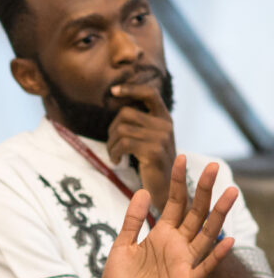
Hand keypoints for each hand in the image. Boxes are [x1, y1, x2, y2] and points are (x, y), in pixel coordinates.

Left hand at [101, 155, 235, 277]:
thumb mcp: (122, 245)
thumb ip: (132, 220)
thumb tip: (143, 191)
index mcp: (162, 234)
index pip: (175, 202)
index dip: (179, 181)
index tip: (181, 158)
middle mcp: (177, 244)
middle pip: (195, 213)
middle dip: (204, 190)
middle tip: (213, 165)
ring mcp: (184, 262)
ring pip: (206, 234)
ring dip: (218, 215)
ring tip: (230, 192)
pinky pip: (204, 267)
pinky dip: (216, 255)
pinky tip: (228, 240)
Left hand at [107, 83, 175, 208]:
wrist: (166, 188)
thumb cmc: (153, 163)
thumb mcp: (151, 139)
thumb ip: (141, 123)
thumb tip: (119, 107)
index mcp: (165, 118)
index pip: (150, 93)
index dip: (131, 89)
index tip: (113, 91)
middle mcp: (165, 124)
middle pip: (126, 113)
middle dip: (111, 129)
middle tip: (112, 145)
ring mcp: (161, 137)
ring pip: (121, 129)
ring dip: (111, 144)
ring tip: (114, 154)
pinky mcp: (154, 151)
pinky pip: (123, 144)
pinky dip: (114, 152)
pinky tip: (116, 161)